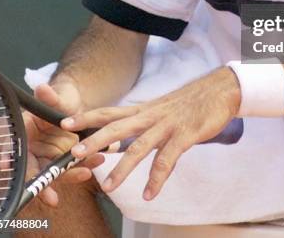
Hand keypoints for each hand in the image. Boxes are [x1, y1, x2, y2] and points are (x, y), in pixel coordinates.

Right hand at [24, 79, 104, 206]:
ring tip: (88, 170)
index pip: (15, 155)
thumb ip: (49, 97)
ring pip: (52, 172)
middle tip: (53, 198)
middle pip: (32, 171)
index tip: (26, 181)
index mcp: (21, 133)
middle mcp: (29, 148)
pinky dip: (81, 167)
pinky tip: (96, 161)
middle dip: (44, 184)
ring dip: (69, 174)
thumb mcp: (56, 98)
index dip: (19, 169)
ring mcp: (44, 156)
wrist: (73, 104)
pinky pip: (69, 168)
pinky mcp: (61, 161)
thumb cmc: (59, 100)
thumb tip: (42, 88)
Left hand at [61, 67, 240, 199]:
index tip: (64, 123)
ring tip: (108, 187)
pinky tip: (150, 193)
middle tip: (73, 153)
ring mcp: (168, 125)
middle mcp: (151, 116)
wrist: (220, 89)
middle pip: (117, 128)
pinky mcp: (185, 135)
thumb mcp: (162, 109)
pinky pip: (168, 159)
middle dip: (94, 141)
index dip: (87, 117)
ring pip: (140, 147)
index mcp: (144, 110)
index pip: (110, 112)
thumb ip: (144, 122)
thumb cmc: (190, 101)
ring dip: (122, 167)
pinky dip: (158, 178)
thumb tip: (125, 138)